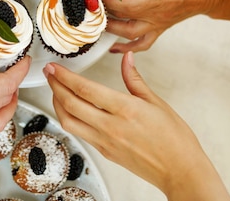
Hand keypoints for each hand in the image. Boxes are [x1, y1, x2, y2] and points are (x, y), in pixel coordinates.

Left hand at [44, 52, 229, 200]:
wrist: (180, 170)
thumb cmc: (174, 139)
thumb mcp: (156, 102)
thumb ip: (134, 79)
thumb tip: (126, 59)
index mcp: (125, 109)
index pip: (85, 89)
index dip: (65, 76)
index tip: (55, 67)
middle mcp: (110, 126)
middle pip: (71, 104)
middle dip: (55, 86)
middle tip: (49, 74)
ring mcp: (105, 141)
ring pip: (69, 122)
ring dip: (57, 104)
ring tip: (55, 90)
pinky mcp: (104, 152)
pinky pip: (79, 133)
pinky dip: (69, 119)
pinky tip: (70, 109)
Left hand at [103, 0, 221, 52]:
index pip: (126, 5)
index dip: (107, 0)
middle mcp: (156, 15)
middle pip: (123, 21)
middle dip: (105, 14)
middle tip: (92, 4)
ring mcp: (157, 24)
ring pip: (131, 36)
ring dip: (112, 31)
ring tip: (98, 21)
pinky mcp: (160, 28)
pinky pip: (143, 43)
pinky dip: (128, 47)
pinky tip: (115, 47)